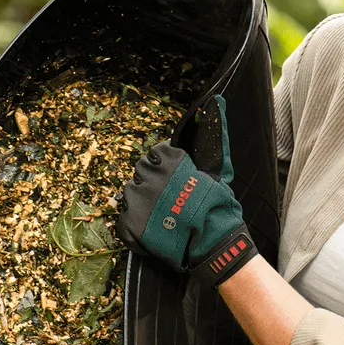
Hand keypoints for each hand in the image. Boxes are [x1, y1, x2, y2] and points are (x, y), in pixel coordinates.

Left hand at [115, 101, 256, 285]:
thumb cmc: (218, 205)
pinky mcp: (129, 224)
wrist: (213, 242)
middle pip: (140, 173)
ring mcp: (136, 200)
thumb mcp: (219, 168)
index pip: (155, 155)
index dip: (164, 169)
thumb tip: (218, 101)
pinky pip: (124, 220)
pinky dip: (136, 225)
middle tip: (169, 200)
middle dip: (152, 184)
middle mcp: (148, 176)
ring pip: (130, 195)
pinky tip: (154, 229)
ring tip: (163, 217)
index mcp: (167, 160)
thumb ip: (215, 137)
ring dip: (143, 204)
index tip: (175, 181)